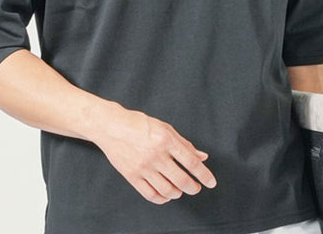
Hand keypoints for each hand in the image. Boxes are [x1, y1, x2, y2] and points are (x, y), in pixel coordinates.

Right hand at [91, 103, 216, 204]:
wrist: (111, 126)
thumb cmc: (138, 124)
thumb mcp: (164, 128)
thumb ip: (184, 144)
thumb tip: (202, 157)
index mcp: (166, 140)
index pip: (191, 162)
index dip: (204, 175)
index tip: (211, 182)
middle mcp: (156, 155)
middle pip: (182, 180)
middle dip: (193, 187)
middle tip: (196, 188)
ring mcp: (143, 167)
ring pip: (168, 190)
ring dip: (178, 192)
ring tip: (180, 189)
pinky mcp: (132, 176)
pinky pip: (151, 195)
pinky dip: (162, 198)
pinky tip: (167, 194)